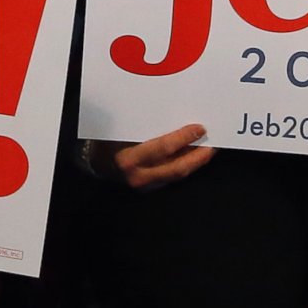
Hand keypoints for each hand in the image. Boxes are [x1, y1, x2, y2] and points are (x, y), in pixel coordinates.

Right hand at [87, 124, 213, 190]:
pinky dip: (184, 167)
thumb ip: (145, 127)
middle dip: (198, 157)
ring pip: (177, 175)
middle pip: (177, 168)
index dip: (184, 138)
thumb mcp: (122, 129)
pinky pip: (171, 178)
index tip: (199, 128)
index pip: (164, 148)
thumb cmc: (107, 141)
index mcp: (130, 158)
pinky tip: (193, 158)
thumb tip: (174, 117)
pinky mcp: (149, 189)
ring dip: (195, 163)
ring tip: (208, 150)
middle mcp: (138, 175)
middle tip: (213, 144)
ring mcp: (145, 186)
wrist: (94, 162)